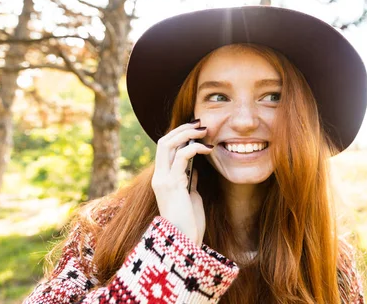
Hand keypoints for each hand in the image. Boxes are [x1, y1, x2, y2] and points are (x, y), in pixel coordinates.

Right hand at [151, 120, 212, 245]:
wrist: (185, 242)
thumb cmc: (190, 222)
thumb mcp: (190, 196)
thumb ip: (189, 181)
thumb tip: (195, 169)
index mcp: (162, 179)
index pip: (164, 148)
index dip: (179, 135)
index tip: (196, 129)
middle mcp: (159, 177)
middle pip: (163, 141)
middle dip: (182, 129)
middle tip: (201, 124)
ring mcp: (163, 180)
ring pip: (167, 144)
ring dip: (187, 133)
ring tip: (205, 131)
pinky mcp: (173, 184)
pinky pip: (181, 156)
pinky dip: (195, 148)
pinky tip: (208, 148)